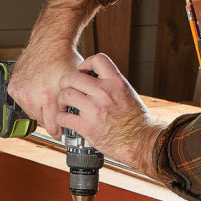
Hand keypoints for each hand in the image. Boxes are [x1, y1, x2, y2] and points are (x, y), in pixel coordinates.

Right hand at [9, 42, 82, 137]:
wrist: (50, 41)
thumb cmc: (64, 59)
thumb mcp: (76, 83)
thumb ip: (76, 103)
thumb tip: (79, 120)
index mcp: (48, 97)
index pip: (52, 127)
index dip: (59, 130)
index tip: (62, 131)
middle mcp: (32, 96)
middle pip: (42, 122)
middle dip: (50, 118)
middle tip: (56, 109)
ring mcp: (21, 93)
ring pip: (31, 113)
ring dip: (39, 110)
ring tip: (47, 97)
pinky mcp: (14, 88)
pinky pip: (22, 103)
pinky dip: (29, 100)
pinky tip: (37, 91)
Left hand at [58, 53, 164, 175]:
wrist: (140, 141)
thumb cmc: (136, 120)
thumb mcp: (127, 94)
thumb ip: (112, 86)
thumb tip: (99, 81)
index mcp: (116, 82)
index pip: (96, 60)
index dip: (85, 64)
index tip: (82, 72)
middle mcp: (104, 92)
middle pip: (73, 77)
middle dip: (66, 83)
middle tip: (66, 89)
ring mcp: (94, 109)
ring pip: (65, 95)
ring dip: (61, 100)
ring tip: (64, 106)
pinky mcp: (87, 127)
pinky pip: (63, 117)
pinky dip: (61, 118)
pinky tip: (65, 120)